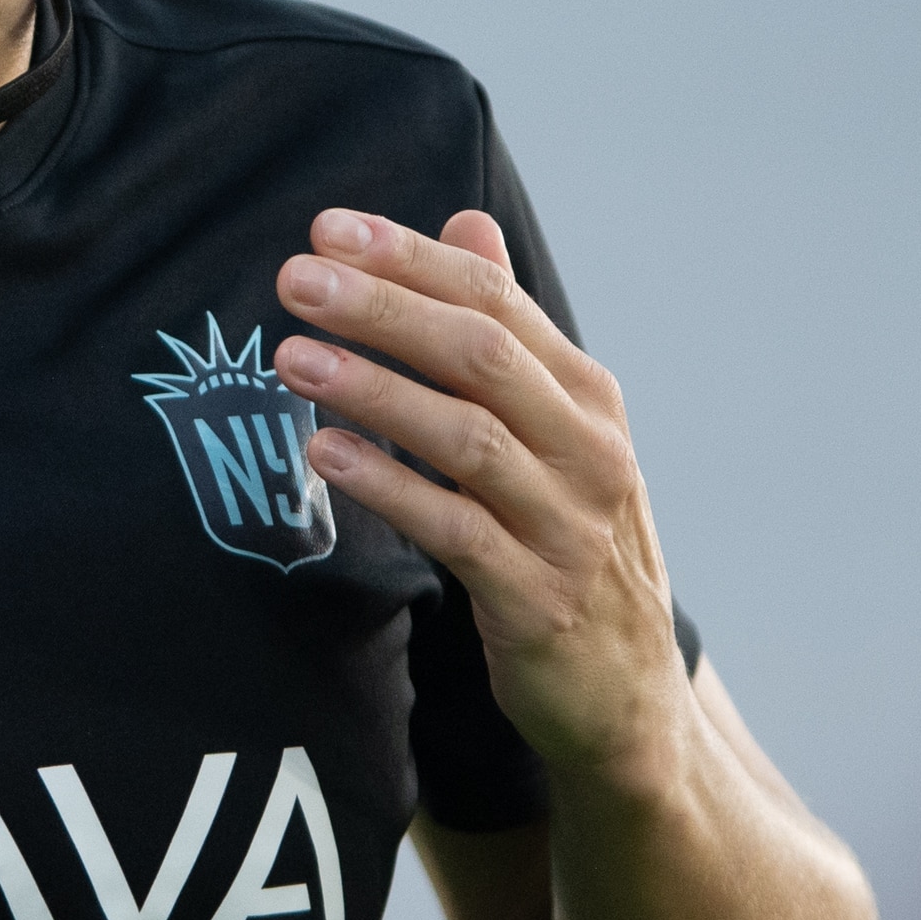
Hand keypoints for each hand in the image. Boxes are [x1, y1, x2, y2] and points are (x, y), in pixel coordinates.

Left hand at [272, 209, 690, 787]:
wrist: (629, 697)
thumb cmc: (572, 545)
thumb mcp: (556, 432)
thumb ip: (509, 331)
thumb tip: (467, 222)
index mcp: (587, 396)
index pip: (496, 302)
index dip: (412, 259)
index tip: (329, 229)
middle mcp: (589, 450)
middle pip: (482, 356)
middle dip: (384, 308)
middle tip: (297, 278)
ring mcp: (569, 527)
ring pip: (467, 437)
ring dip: (375, 390)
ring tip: (291, 358)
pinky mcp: (538, 599)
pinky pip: (456, 530)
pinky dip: (391, 487)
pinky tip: (328, 456)